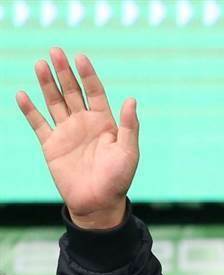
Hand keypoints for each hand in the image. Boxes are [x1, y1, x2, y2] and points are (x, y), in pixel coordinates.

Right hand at [16, 48, 138, 229]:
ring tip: (41, 64)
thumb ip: (130, 127)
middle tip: (56, 51)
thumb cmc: (118, 180)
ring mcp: (67, 133)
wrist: (98, 204)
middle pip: (72, 92)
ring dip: (47, 84)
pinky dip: (29, 110)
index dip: (88, 75)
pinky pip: (38, 124)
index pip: (95, 92)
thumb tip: (132, 100)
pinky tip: (22, 95)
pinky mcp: (51, 145)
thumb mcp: (128, 152)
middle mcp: (84, 124)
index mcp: (104, 123)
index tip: (80, 58)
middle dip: (64, 72)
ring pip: (54, 102)